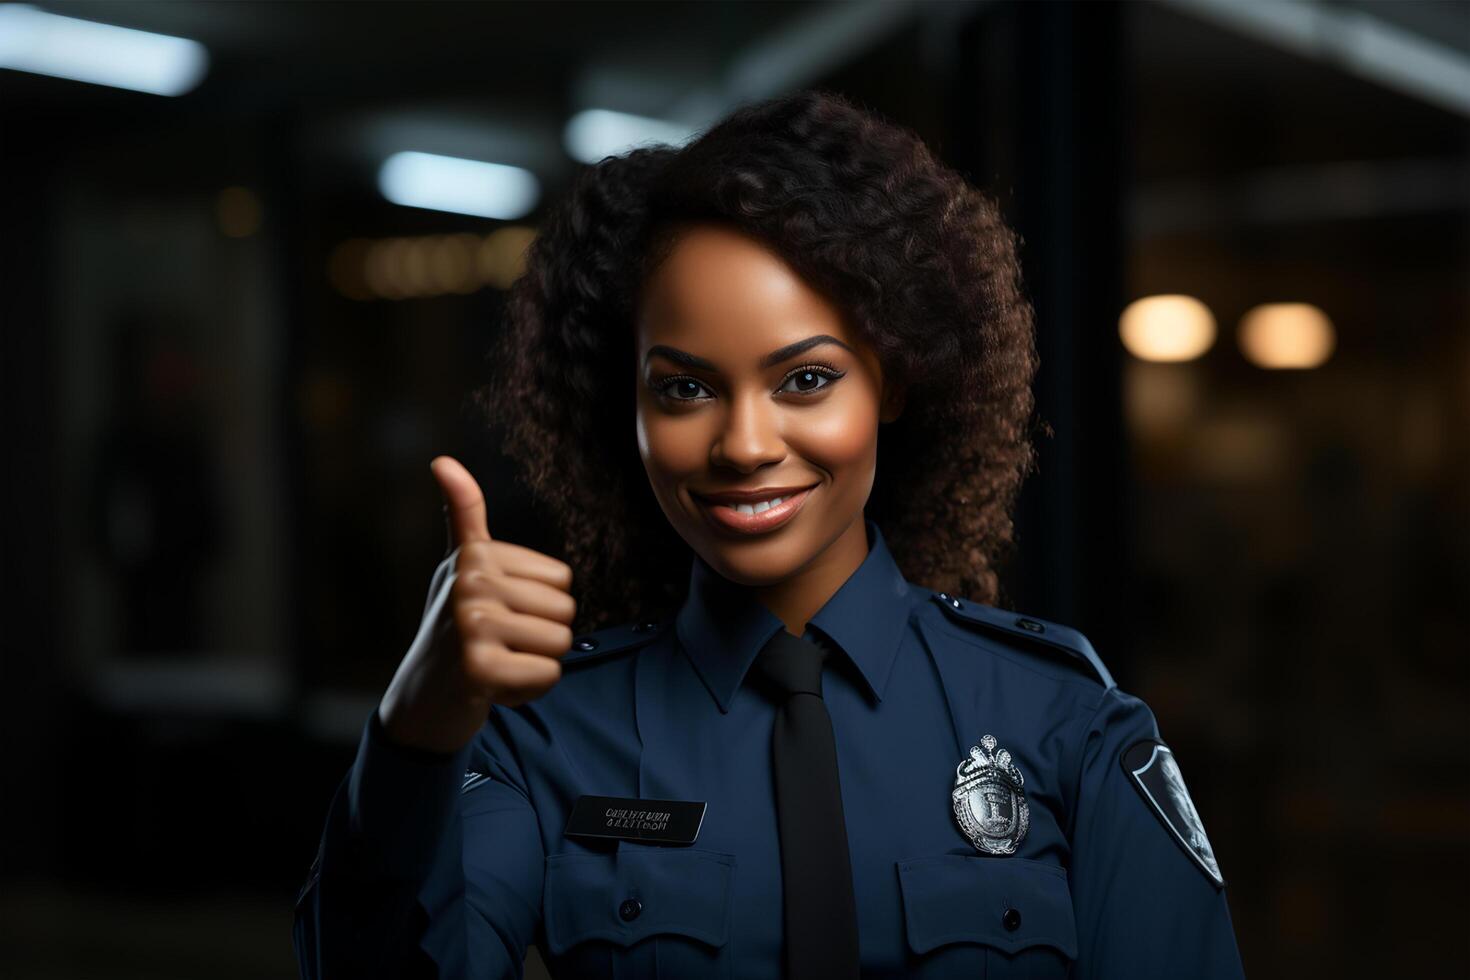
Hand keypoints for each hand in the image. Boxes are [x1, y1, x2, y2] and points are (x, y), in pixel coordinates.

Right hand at [377, 455, 575, 753]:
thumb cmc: (452, 628)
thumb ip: (463, 514)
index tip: (496, 613)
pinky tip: (494, 687)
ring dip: (536, 663)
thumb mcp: (460, 566)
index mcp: (474, 555)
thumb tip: (442, 460)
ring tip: (496, 663)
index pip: (562, 579)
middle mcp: (469, 583)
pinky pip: (548, 675)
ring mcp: (471, 625)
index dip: (539, 604)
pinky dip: (529, 689)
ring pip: (561, 642)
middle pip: (565, 610)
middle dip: (540, 636)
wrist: (421, 700)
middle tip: (497, 644)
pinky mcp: (479, 668)